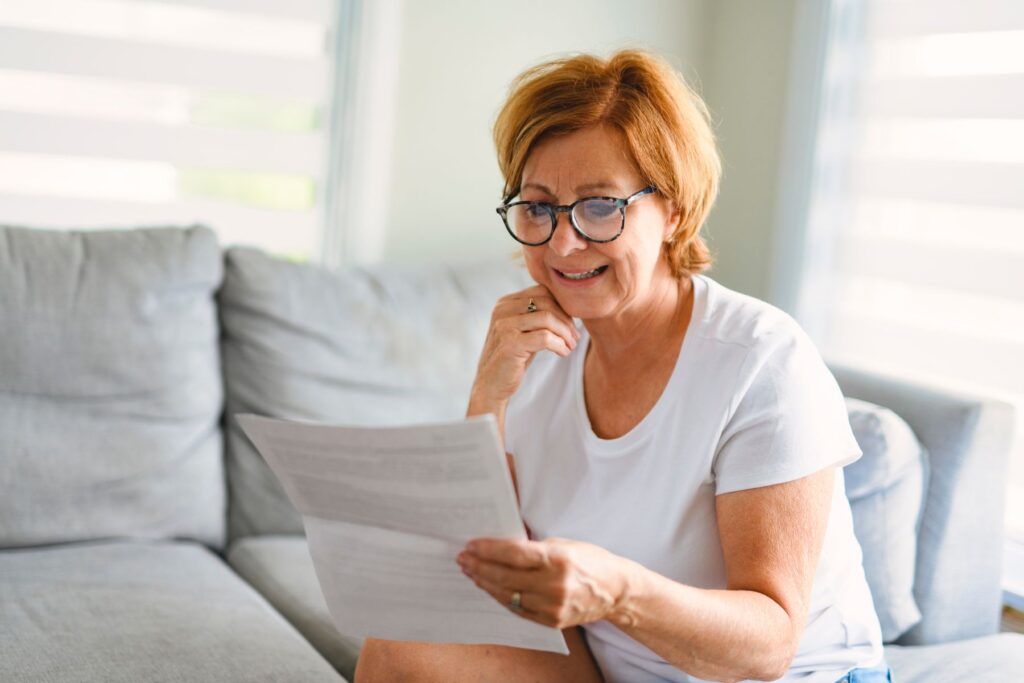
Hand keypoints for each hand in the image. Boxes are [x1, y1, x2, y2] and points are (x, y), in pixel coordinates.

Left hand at [456, 537, 632, 629]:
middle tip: (463, 558)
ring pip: (507, 595)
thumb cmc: (590, 560)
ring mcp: (552, 606)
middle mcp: (554, 585)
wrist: (615, 590)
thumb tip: (500, 547)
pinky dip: (501, 597)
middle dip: (480, 566)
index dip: (488, 550)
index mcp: (558, 560)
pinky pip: (517, 609)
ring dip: (485, 582)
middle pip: (505, 576)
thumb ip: (534, 548)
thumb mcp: (564, 544)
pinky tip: (489, 586)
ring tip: (471, 571)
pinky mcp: (551, 621)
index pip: (513, 554)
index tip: (471, 545)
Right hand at [468, 285, 579, 411]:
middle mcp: (502, 311)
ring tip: (571, 345)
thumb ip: (537, 316)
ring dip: (565, 333)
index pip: (542, 292)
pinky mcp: (510, 344)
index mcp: (505, 303)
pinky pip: (545, 338)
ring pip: (547, 318)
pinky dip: (560, 345)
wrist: (491, 386)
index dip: (562, 306)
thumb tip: (569, 306)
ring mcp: (504, 326)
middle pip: (546, 302)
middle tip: (575, 337)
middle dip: (566, 320)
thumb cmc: (512, 359)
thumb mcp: (523, 331)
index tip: (571, 324)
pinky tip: (563, 353)